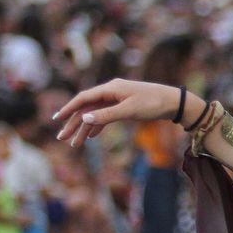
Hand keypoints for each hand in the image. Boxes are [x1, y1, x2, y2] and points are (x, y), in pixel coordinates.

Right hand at [53, 78, 180, 146]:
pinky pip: (105, 116)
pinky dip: (97, 126)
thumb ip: (106, 115)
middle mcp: (111, 92)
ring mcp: (117, 99)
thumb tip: (85, 119)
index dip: (69, 109)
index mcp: (110, 88)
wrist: (174, 102)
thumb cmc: (153, 103)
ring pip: (95, 114)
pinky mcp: (124, 106)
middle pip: (87, 108)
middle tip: (62, 138)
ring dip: (84, 128)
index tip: (57, 120)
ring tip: (74, 143)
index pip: (83, 98)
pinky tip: (90, 137)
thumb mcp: (129, 110)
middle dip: (74, 123)